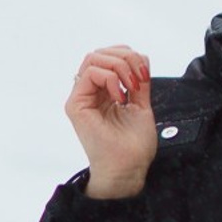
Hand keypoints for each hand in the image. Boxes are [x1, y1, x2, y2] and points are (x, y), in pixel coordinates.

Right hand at [64, 46, 157, 198]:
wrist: (128, 168)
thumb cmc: (133, 145)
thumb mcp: (141, 104)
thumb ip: (139, 82)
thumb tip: (141, 59)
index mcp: (104, 92)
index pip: (110, 57)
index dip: (130, 57)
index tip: (145, 76)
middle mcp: (90, 93)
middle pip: (100, 53)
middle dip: (126, 58)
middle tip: (139, 78)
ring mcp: (82, 98)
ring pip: (93, 58)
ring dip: (119, 66)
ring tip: (131, 87)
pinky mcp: (76, 105)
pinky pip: (90, 74)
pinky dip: (111, 78)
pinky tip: (121, 97)